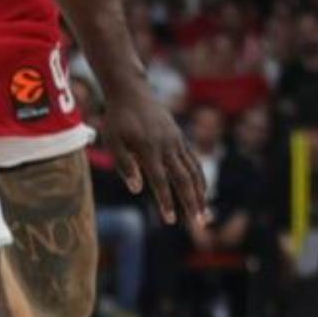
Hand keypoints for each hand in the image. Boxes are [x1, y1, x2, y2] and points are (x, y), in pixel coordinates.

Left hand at [98, 95, 207, 226]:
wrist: (131, 92)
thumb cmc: (118, 119)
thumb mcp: (112, 140)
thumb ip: (123, 164)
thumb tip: (137, 189)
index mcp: (148, 148)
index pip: (159, 180)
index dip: (165, 201)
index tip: (170, 220)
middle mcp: (166, 146)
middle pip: (183, 178)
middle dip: (192, 202)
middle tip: (199, 224)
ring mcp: (176, 141)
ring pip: (193, 170)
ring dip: (201, 193)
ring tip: (205, 213)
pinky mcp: (180, 138)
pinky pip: (193, 160)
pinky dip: (200, 177)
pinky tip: (203, 191)